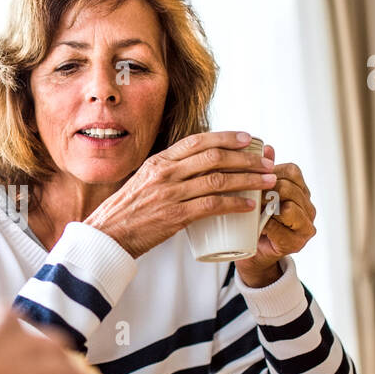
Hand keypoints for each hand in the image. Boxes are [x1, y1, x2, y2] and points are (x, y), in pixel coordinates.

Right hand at [85, 131, 277, 257]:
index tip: (247, 138)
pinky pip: (212, 205)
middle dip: (245, 158)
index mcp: (159, 162)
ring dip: (248, 180)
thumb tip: (194, 171)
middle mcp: (165, 173)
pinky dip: (234, 204)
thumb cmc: (127, 213)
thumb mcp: (144, 182)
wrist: (107, 236)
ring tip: (267, 181)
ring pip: (218, 179)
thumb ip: (167, 175)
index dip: (225, 137)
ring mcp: (170, 194)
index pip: (197, 141)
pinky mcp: (175, 216)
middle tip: (266, 162)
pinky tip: (248, 206)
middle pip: (214, 157)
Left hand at [234, 145, 317, 286]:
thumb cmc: (251, 217)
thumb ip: (261, 170)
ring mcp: (306, 225)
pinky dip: (269, 225)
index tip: (249, 176)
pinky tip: (257, 225)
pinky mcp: (298, 243)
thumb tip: (266, 146)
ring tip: (251, 208)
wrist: (250, 252)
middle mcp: (308, 205)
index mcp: (300, 188)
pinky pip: (284, 229)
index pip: (291, 171)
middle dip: (267, 189)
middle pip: (290, 187)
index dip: (269, 172)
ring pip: (290, 207)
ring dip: (268, 207)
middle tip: (245, 193)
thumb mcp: (254, 191)